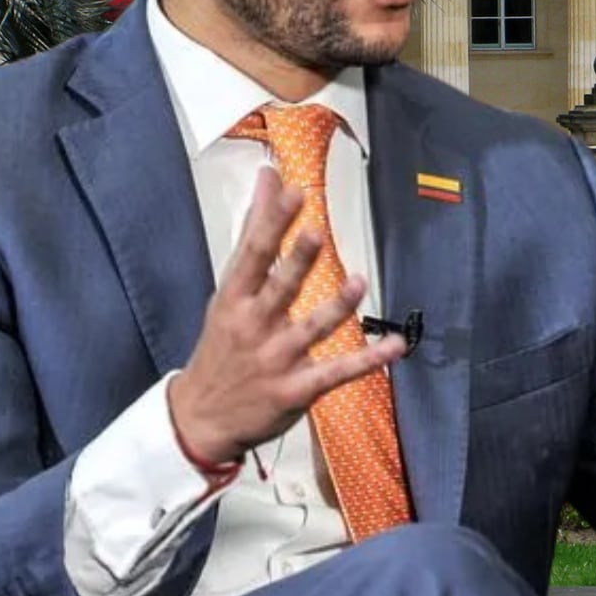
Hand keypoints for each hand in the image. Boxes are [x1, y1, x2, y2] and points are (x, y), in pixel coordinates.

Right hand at [169, 167, 406, 466]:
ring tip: (359, 282)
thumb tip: (268, 178)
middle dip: (297, 262)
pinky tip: (395, 345)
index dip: (273, 223)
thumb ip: (254, 233)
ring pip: (312, 329)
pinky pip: (338, 371)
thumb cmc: (222, 344)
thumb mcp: (228, 291)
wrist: (200, 418)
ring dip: (337, 307)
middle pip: (280, 288)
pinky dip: (368, 359)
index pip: (253, 254)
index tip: (293, 191)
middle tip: (316, 233)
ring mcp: (277, 359)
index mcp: (234, 299)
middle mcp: (255, 326)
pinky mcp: (297, 389)